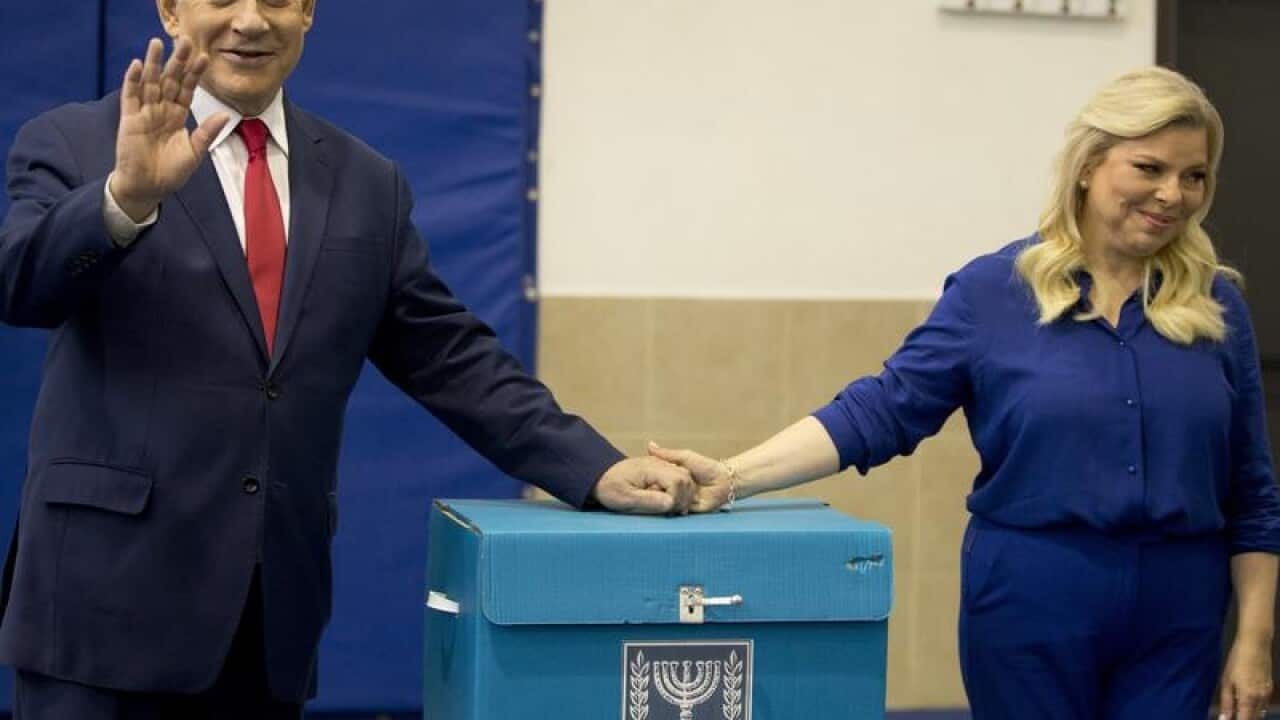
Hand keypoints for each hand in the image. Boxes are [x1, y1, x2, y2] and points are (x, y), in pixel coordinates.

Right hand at [110, 37, 229, 220]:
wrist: (148, 188)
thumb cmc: (170, 172)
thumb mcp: (195, 152)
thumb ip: (206, 133)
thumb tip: (224, 115)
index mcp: (178, 116)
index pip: (187, 90)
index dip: (195, 74)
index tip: (206, 57)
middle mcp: (161, 110)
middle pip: (170, 80)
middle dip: (177, 61)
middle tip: (185, 40)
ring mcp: (144, 113)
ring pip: (150, 83)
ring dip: (154, 63)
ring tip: (158, 42)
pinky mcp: (129, 120)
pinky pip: (131, 96)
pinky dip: (133, 80)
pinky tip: (139, 64)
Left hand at [591, 457, 693, 514]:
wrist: (599, 476)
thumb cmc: (609, 488)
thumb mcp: (625, 499)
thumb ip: (648, 501)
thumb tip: (671, 504)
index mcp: (651, 468)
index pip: (678, 481)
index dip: (678, 498)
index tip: (669, 510)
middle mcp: (659, 463)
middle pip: (686, 478)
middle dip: (684, 498)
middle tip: (672, 512)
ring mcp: (661, 465)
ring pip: (686, 478)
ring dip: (683, 495)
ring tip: (671, 509)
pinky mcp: (660, 470)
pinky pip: (679, 478)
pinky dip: (679, 492)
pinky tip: (669, 503)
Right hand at [648, 441, 732, 512]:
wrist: (724, 481)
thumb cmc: (707, 467)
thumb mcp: (685, 457)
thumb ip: (667, 454)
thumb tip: (649, 445)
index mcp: (671, 477)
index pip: (654, 480)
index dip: (649, 479)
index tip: (643, 477)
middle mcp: (674, 489)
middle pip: (658, 492)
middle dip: (655, 490)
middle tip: (652, 487)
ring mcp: (680, 500)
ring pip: (666, 502)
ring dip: (664, 498)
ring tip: (661, 494)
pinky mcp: (687, 510)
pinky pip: (677, 511)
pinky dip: (674, 507)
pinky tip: (670, 502)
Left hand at [1218, 634, 1273, 719]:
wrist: (1255, 645)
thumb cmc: (1237, 661)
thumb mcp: (1227, 681)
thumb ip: (1226, 701)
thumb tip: (1224, 718)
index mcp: (1249, 698)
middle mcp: (1261, 699)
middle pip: (1254, 717)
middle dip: (1243, 717)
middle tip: (1232, 714)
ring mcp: (1267, 694)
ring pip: (1260, 712)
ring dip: (1249, 713)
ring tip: (1237, 708)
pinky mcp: (1270, 688)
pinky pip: (1263, 704)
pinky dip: (1255, 706)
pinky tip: (1245, 700)